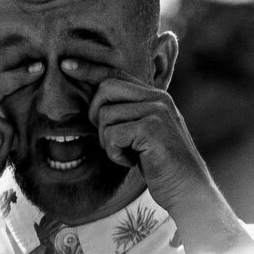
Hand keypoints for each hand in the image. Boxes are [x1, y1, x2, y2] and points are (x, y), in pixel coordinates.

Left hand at [85, 73, 246, 252]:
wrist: (187, 189)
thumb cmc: (160, 166)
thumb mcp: (141, 134)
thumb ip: (125, 115)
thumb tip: (93, 106)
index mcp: (154, 96)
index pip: (116, 73)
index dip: (89, 69)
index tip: (66, 64)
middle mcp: (157, 98)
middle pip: (106, 88)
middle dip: (96, 115)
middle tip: (110, 139)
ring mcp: (156, 111)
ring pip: (106, 116)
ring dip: (108, 142)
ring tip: (128, 154)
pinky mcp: (152, 128)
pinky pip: (112, 135)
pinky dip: (115, 153)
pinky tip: (132, 161)